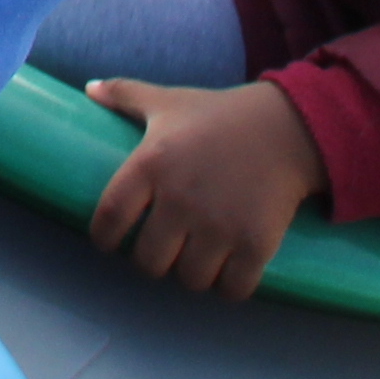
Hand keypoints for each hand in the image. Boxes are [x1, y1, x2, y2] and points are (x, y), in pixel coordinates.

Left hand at [82, 77, 329, 297]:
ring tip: (198, 257)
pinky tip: (229, 268)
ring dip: (192, 273)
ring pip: (190, 280)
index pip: (109, 219)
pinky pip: (232, 289)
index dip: (104, 238)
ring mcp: (219, 224)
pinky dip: (230, 285)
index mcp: (151, 164)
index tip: (111, 241)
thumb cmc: (220, 115)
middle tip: (166, 248)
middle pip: (149, 262)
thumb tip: (90, 89)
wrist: (289, 126)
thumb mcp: (170, 102)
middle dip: (154, 260)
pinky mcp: (255, 244)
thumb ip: (126, 94)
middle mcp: (180, 198)